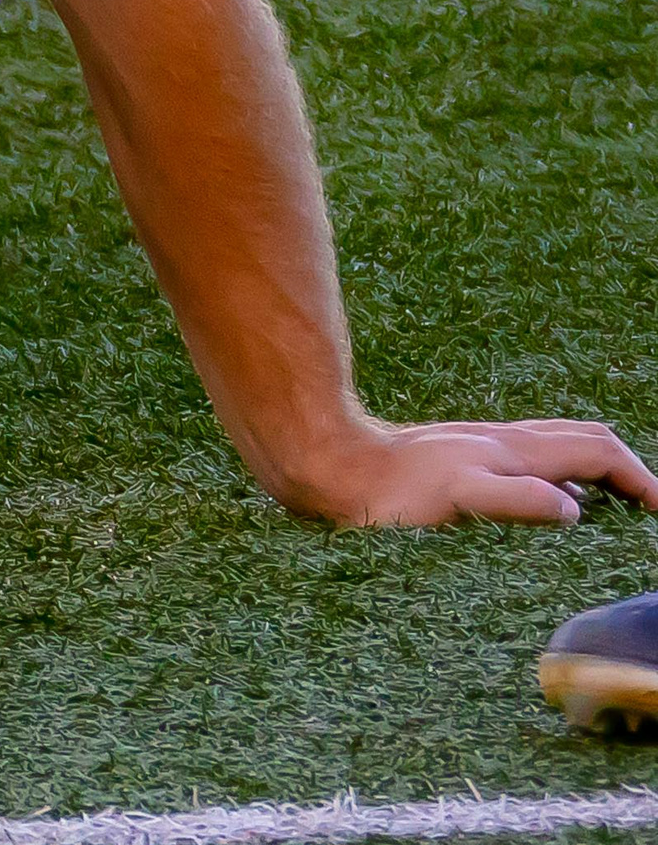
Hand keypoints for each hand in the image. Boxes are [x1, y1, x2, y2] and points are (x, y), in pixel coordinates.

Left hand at [277, 417, 657, 527]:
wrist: (326, 466)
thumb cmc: (385, 491)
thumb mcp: (457, 496)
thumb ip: (516, 499)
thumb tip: (574, 509)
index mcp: (513, 450)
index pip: (598, 452)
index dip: (641, 478)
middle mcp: (502, 443)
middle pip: (584, 440)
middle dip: (627, 466)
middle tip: (650, 503)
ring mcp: (480, 449)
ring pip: (556, 447)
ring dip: (594, 469)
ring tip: (615, 504)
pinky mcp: (458, 462)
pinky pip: (527, 463)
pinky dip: (556, 479)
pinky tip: (548, 506)